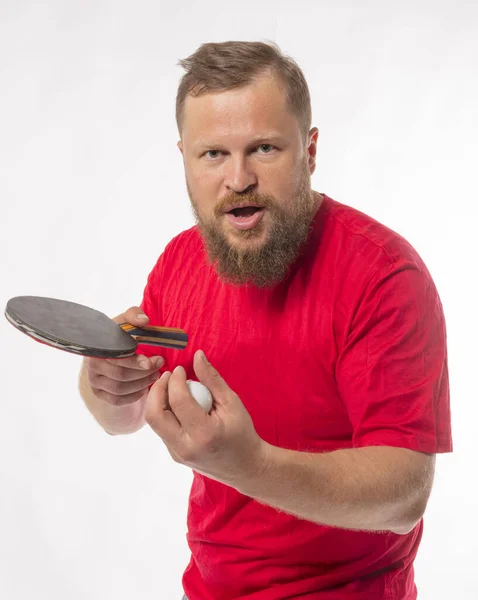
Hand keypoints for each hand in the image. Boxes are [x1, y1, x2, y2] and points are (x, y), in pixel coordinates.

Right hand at [83, 306, 163, 405]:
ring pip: (120, 389)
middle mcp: (92, 366)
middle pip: (121, 376)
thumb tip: (144, 320)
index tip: (152, 362)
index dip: (135, 362)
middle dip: (144, 373)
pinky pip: (117, 400)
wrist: (105, 348)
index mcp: (98, 347)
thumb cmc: (119, 334)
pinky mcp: (99, 393)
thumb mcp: (125, 321)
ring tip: (155, 375)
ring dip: (142, 384)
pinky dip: (133, 396)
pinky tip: (144, 388)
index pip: (117, 359)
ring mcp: (94, 381)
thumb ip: (134, 315)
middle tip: (159, 366)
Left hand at [145, 350, 267, 487]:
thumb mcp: (232, 403)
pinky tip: (176, 402)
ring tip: (170, 386)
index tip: (179, 369)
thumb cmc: (242, 433)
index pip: (179, 402)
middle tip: (167, 375)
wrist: (245, 467)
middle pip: (155, 415)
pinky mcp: (174, 455)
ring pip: (154, 422)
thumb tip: (197, 355)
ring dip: (157, 400)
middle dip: (156, 390)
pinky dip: (164, 412)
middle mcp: (185, 447)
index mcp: (203, 434)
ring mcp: (177, 454)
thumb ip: (212, 379)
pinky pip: (161, 429)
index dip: (175, 381)